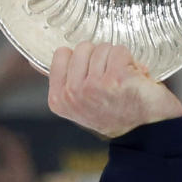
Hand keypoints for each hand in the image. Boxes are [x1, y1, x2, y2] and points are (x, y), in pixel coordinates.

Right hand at [48, 43, 181, 137]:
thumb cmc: (116, 115)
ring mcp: (93, 86)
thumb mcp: (81, 103)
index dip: (83, 61)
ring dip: (118, 61)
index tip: (94, 78)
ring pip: (103, 48)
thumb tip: (34, 63)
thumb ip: (61, 81)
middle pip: (83, 47)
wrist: (148, 133)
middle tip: (112, 81)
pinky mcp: (116, 79)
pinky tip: (135, 80)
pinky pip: (120, 51)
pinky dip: (132, 62)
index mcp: (59, 99)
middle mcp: (73, 93)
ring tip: (124, 82)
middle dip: (101, 58)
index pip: (62, 54)